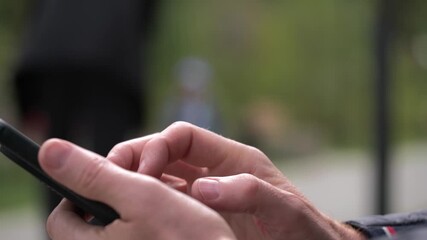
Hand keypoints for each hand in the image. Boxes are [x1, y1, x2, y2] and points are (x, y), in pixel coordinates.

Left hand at [38, 139, 235, 239]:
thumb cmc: (190, 238)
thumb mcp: (141, 195)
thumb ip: (94, 173)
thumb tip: (49, 151)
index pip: (62, 217)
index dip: (85, 189)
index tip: (112, 179)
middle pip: (92, 223)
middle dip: (118, 197)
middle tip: (148, 187)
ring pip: (119, 227)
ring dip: (139, 207)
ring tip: (169, 202)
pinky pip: (140, 236)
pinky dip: (152, 223)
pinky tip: (175, 219)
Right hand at [107, 122, 365, 239]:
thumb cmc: (303, 229)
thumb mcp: (284, 209)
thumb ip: (250, 193)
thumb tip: (204, 189)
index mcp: (231, 159)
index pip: (183, 136)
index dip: (157, 145)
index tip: (143, 169)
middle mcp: (212, 172)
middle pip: (163, 152)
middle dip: (135, 158)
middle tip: (113, 176)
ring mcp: (202, 195)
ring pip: (158, 178)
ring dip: (135, 182)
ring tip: (114, 197)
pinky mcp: (198, 217)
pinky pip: (165, 204)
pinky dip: (146, 205)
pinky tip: (133, 215)